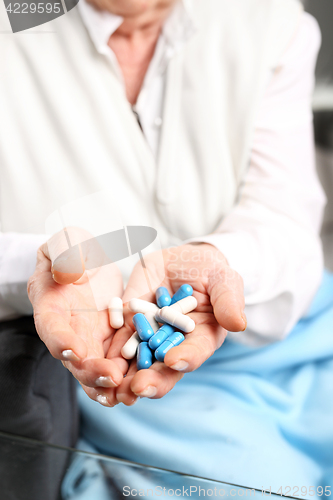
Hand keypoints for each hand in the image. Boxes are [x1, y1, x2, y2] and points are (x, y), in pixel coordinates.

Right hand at [28, 228, 127, 405]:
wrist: (88, 263)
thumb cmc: (73, 248)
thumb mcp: (68, 242)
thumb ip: (66, 253)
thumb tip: (70, 274)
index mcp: (51, 305)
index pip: (51, 325)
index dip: (60, 339)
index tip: (74, 351)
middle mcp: (67, 329)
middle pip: (75, 357)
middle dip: (91, 371)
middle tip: (112, 379)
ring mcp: (88, 340)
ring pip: (95, 369)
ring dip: (109, 384)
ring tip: (128, 394)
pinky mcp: (108, 342)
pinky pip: (115, 363)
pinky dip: (125, 376)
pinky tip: (138, 387)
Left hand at [107, 243, 245, 404]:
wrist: (185, 262)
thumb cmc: (211, 272)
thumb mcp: (224, 280)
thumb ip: (228, 300)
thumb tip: (238, 324)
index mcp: (202, 337)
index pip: (196, 351)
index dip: (187, 357)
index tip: (175, 360)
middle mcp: (175, 343)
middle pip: (164, 367)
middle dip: (152, 378)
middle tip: (138, 387)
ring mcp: (151, 335)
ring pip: (139, 359)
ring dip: (126, 373)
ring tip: (113, 384)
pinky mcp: (132, 322)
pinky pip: (120, 337)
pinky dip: (111, 350)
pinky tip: (99, 359)